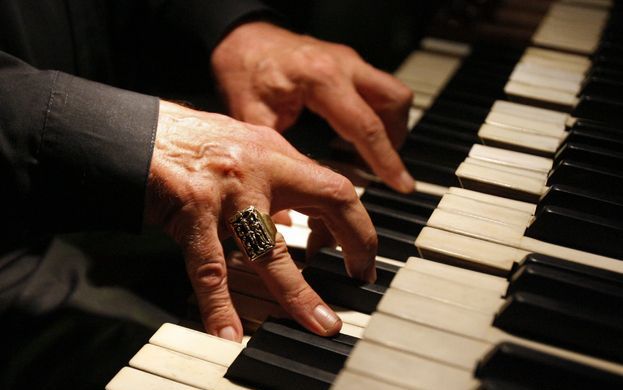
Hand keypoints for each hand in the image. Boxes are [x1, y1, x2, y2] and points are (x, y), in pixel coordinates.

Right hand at [145, 101, 376, 340]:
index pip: (333, 186)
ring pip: (272, 248)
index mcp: (274, 152)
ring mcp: (228, 191)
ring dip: (298, 292)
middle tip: (363, 277)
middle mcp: (260, 167)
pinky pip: (210, 266)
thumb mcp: (240, 148)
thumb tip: (292, 217)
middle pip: (328, 199)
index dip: (355, 222)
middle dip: (356, 241)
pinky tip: (228, 333)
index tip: (359, 253)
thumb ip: (271, 178)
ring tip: (318, 323)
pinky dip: (219, 304)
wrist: (131, 131)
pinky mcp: (191, 210)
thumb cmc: (185, 141)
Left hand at [211, 22, 414, 192]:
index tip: (402, 185)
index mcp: (321, 80)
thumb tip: (285, 208)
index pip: (367, 126)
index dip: (387, 160)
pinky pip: (379, 87)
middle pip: (395, 102)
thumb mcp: (252, 115)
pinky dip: (379, 112)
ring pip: (394, 92)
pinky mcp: (348, 62)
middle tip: (384, 167)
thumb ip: (275, 157)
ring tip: (373, 152)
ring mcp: (349, 61)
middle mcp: (343, 65)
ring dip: (392, 124)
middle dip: (396, 138)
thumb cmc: (244, 70)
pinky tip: (359, 132)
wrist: (243, 37)